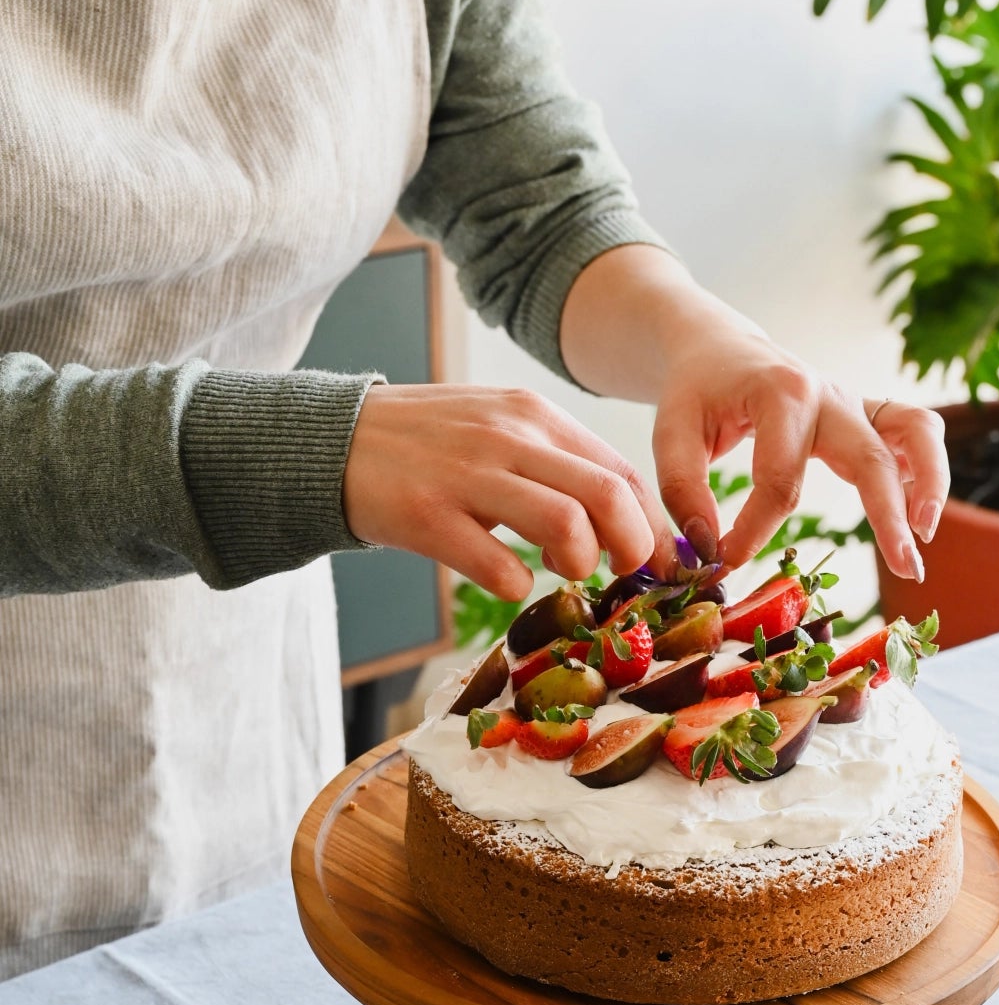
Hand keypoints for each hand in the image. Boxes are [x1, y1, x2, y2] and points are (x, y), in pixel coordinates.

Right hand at [342, 384, 678, 595]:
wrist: (335, 440)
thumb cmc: (429, 445)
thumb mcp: (499, 430)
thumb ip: (556, 464)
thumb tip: (624, 520)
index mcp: (533, 417)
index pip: (621, 471)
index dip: (652, 525)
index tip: (658, 562)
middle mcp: (508, 438)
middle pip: (608, 497)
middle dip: (632, 549)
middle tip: (620, 573)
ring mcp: (468, 476)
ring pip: (566, 526)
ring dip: (579, 565)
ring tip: (562, 571)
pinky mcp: (430, 517)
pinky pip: (501, 568)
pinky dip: (518, 587)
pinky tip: (508, 581)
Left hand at [650, 324, 949, 575]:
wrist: (718, 350)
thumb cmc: (696, 392)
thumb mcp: (669, 432)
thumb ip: (682, 489)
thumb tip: (707, 547)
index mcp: (781, 395)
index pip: (779, 482)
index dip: (754, 531)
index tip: (725, 561)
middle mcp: (829, 395)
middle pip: (869, 457)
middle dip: (888, 515)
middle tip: (905, 568)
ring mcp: (854, 403)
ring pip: (915, 431)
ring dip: (929, 482)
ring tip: (923, 536)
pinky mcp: (867, 414)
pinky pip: (914, 431)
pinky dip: (926, 469)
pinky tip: (918, 516)